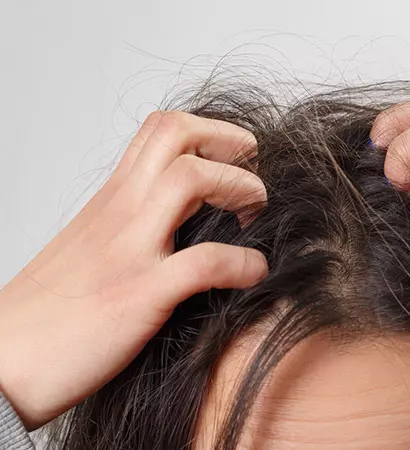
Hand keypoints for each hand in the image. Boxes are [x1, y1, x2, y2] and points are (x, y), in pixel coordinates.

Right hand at [0, 111, 268, 428]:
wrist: (0, 364)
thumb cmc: (48, 312)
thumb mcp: (92, 246)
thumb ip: (134, 223)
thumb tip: (185, 222)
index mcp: (111, 199)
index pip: (160, 131)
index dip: (210, 132)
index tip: (236, 160)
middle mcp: (119, 212)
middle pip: (176, 134)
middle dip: (230, 142)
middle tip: (254, 174)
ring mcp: (128, 251)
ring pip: (190, 179)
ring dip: (240, 189)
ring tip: (255, 217)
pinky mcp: (138, 296)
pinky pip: (205, 264)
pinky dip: (243, 264)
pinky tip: (254, 273)